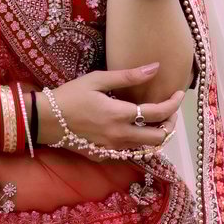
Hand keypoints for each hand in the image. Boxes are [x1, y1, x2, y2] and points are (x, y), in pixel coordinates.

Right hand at [44, 65, 184, 157]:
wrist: (44, 120)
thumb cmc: (69, 96)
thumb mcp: (97, 80)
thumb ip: (128, 77)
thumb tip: (155, 68)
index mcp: (119, 115)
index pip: (158, 113)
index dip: (173, 104)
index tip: (179, 95)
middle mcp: (119, 136)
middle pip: (158, 138)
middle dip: (169, 125)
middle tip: (168, 112)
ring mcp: (111, 149)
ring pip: (145, 148)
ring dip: (155, 135)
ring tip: (154, 121)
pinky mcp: (102, 156)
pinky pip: (129, 153)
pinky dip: (138, 143)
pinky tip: (133, 131)